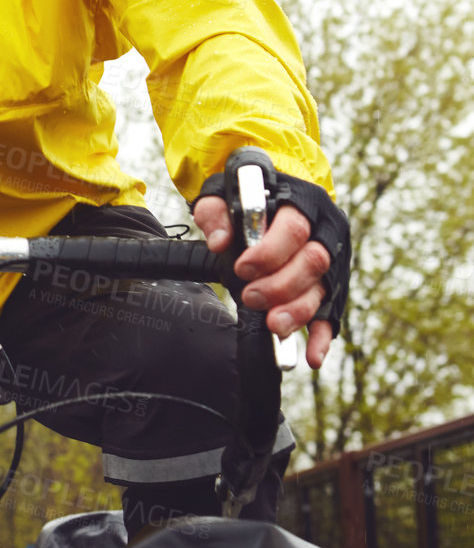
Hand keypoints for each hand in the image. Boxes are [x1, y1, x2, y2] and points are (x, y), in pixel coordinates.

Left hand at [193, 195, 332, 368]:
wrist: (274, 198)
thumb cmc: (248, 197)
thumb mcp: (225, 192)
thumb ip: (216, 213)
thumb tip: (219, 241)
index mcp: (302, 203)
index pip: (294, 229)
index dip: (269, 252)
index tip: (242, 268)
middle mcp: (325, 231)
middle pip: (313, 262)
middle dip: (280, 285)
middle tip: (250, 297)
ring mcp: (332, 260)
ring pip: (321, 290)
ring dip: (297, 311)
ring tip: (272, 325)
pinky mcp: (330, 286)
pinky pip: (330, 314)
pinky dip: (321, 336)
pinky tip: (310, 355)